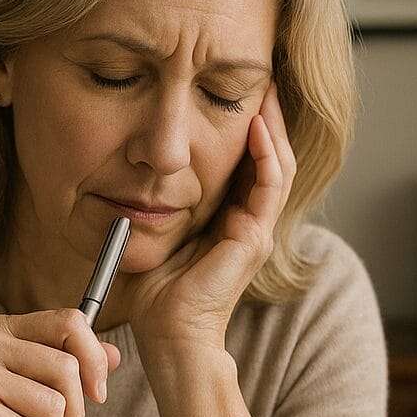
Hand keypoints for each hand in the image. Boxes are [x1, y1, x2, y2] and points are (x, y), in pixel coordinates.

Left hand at [125, 80, 295, 359]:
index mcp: (232, 223)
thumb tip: (137, 173)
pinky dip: (266, 154)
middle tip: (262, 79)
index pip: (251, 165)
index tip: (237, 94)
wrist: (170, 336)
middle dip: (268, 118)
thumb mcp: (158, 235)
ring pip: (279, 166)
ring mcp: (257, 232)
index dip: (250, 130)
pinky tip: (256, 126)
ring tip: (265, 92)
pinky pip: (269, 186)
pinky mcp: (253, 239)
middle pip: (271, 159)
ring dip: (273, 127)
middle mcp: (251, 225)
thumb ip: (159, 205)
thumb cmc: (158, 297)